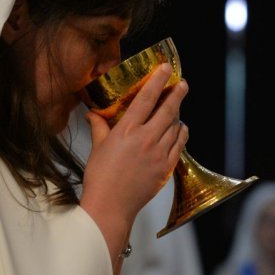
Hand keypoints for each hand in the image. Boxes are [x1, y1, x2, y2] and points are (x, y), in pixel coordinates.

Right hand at [81, 64, 187, 259]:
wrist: (110, 206)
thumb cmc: (100, 177)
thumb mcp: (97, 147)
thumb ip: (99, 127)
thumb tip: (92, 113)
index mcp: (127, 130)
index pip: (146, 98)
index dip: (157, 81)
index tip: (166, 69)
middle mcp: (146, 139)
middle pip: (168, 109)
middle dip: (177, 93)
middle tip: (182, 84)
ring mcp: (158, 154)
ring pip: (176, 127)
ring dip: (178, 115)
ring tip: (176, 108)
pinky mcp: (165, 168)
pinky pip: (179, 145)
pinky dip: (181, 134)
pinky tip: (180, 130)